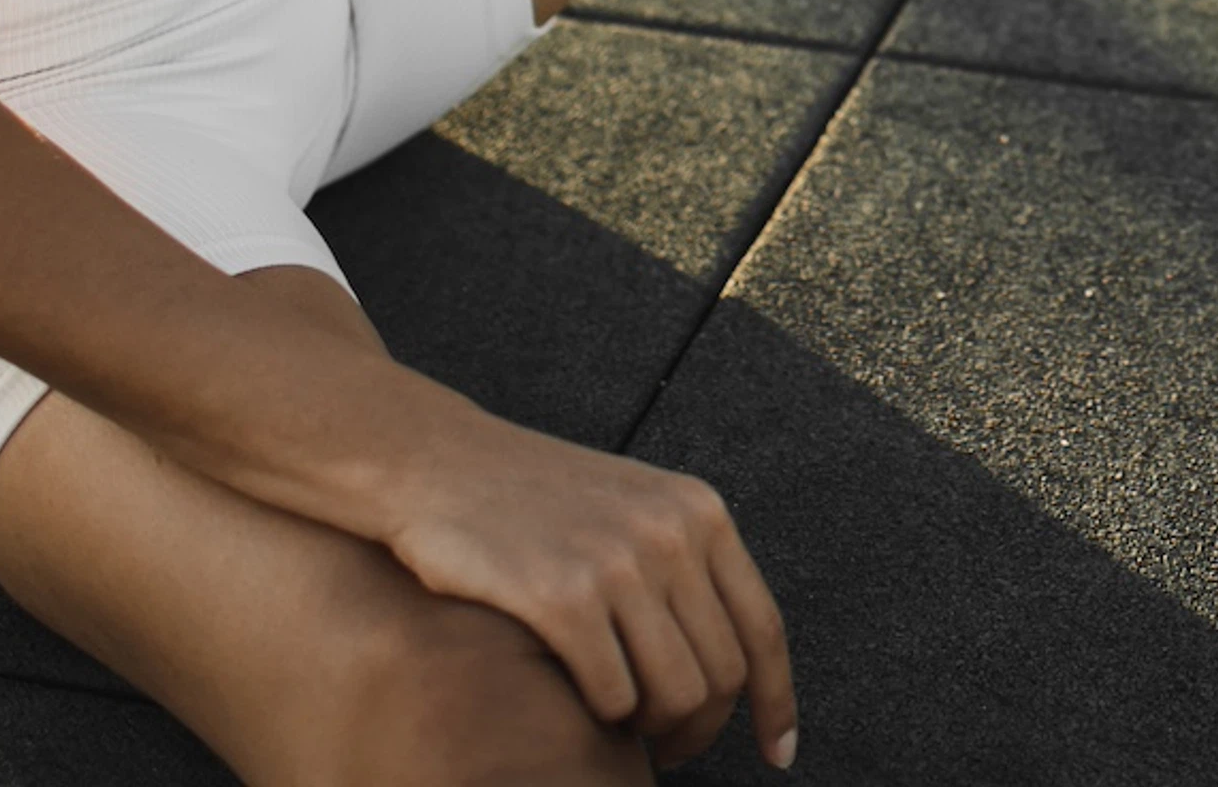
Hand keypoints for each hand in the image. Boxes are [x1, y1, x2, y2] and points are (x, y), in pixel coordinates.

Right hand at [378, 416, 796, 769]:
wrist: (439, 462)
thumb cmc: (534, 498)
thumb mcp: (633, 505)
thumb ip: (686, 563)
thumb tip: (731, 667)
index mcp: (699, 512)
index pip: (763, 628)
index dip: (776, 702)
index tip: (778, 753)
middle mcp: (671, 534)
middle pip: (722, 675)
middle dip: (699, 728)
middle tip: (668, 746)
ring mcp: (618, 564)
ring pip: (674, 694)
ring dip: (650, 728)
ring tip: (622, 722)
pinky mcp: (561, 597)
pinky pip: (613, 694)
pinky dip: (602, 715)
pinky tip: (582, 702)